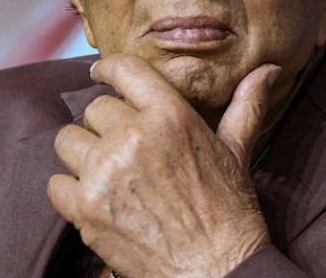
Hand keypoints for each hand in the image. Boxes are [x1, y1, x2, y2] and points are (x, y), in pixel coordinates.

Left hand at [48, 54, 280, 277]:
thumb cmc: (230, 211)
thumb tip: (269, 70)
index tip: (101, 74)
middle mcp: (134, 137)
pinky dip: (70, 190)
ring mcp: (106, 172)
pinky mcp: (86, 208)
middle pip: (94, 109)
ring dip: (83, 155)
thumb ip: (246, 105)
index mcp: (171, 116)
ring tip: (107, 172)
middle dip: (106, 125)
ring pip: (68, 141)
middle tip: (122, 147)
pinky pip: (56, 182)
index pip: (125, 70)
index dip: (107, 68)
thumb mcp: (238, 151)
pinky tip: (96, 198)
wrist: (218, 270)